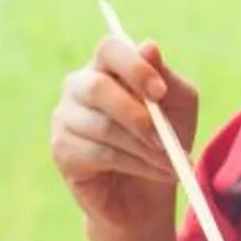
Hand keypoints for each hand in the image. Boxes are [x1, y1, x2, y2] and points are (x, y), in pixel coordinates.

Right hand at [50, 33, 201, 240]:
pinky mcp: (61, 150)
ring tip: (170, 162)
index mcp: (106, 67)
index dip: (134, 67)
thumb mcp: (178, 107)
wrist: (148, 195)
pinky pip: (98, 154)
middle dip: (137, 115)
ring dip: (144, 148)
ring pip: (103, 126)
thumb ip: (167, 79)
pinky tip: (153, 172)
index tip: (160, 92)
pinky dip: (135, 165)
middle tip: (165, 139)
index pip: (109, 49)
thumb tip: (149, 46)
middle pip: (98, 87)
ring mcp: (65, 118)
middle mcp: (78, 87)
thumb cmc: (163, 141)